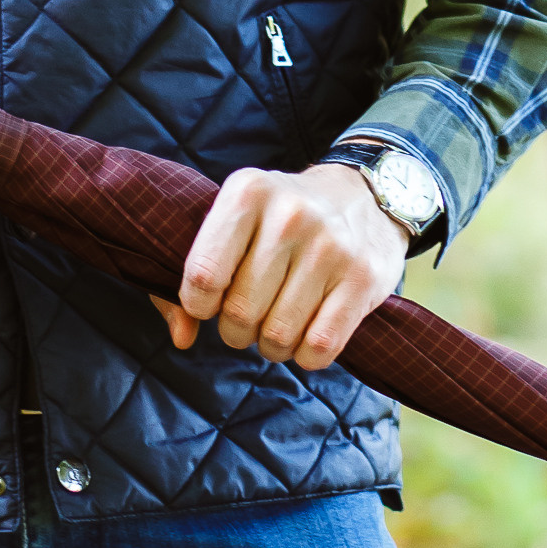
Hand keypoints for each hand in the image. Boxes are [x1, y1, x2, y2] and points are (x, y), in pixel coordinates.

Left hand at [151, 162, 406, 373]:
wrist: (364, 196)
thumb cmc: (283, 218)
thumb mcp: (236, 220)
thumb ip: (197, 276)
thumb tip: (182, 336)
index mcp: (247, 192)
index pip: (204, 275)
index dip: (199, 305)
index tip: (211, 303)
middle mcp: (290, 214)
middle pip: (240, 312)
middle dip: (237, 330)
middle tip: (249, 317)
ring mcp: (331, 246)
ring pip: (279, 335)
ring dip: (272, 346)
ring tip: (277, 325)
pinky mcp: (363, 278)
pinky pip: (319, 347)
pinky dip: (306, 355)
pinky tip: (307, 333)